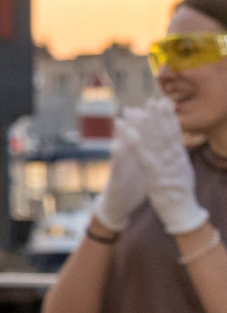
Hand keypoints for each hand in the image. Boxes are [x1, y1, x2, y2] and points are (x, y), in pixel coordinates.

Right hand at [93, 115, 150, 232]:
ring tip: (119, 122)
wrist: (117, 207)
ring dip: (119, 136)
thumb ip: (148, 151)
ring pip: (120, 150)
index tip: (154, 106)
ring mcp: (120, 170)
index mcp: (138, 156)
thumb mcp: (143, 167)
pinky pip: (116, 169)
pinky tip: (115, 146)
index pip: (144, 136)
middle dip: (133, 123)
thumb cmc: (132, 186)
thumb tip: (158, 137)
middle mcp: (127, 160)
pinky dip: (116, 158)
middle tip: (132, 107)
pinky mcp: (115, 181)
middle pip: (130, 138)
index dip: (150, 121)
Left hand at [125, 99, 210, 236]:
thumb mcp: (182, 171)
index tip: (164, 102)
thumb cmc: (180, 193)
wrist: (183, 212)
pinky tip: (130, 134)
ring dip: (149, 124)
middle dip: (160, 116)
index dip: (169, 117)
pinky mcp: (157, 176)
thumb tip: (177, 145)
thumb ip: (178, 158)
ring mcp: (167, 166)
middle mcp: (176, 159)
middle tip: (153, 99)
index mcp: (180, 157)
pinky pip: (146, 158)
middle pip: (167, 133)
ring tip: (142, 109)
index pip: (175, 132)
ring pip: (157, 141)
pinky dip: (138, 145)